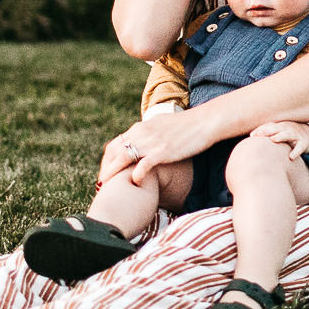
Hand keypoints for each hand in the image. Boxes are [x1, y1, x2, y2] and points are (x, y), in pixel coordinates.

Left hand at [100, 109, 217, 185]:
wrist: (205, 121)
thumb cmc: (187, 126)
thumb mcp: (162, 125)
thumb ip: (150, 134)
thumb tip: (144, 144)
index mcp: (141, 128)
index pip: (115, 144)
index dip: (107, 160)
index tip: (106, 173)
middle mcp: (141, 133)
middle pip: (114, 151)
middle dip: (106, 168)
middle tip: (103, 183)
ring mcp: (151, 142)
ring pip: (122, 158)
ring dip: (113, 173)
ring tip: (109, 187)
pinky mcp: (162, 151)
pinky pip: (142, 165)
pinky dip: (136, 175)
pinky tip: (135, 184)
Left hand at [252, 120, 308, 157]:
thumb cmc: (289, 135)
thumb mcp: (279, 132)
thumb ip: (267, 134)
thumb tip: (250, 138)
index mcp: (279, 126)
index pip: (268, 127)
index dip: (260, 130)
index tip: (252, 135)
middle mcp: (287, 129)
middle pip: (275, 129)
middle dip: (267, 131)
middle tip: (258, 135)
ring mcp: (295, 135)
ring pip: (287, 135)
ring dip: (280, 136)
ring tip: (273, 140)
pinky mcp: (303, 143)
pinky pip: (299, 148)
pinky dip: (296, 152)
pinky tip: (291, 157)